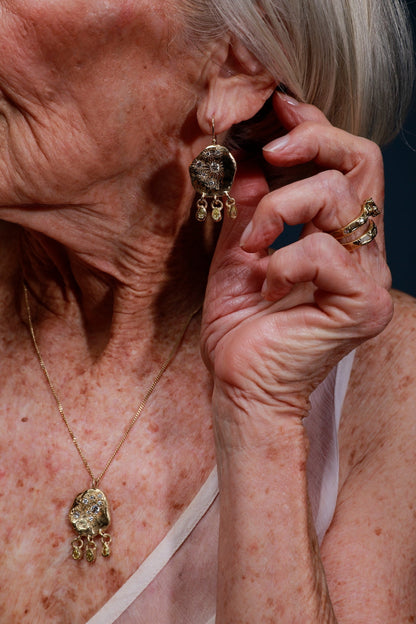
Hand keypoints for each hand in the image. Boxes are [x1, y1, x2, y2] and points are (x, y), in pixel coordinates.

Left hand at [201, 92, 391, 420]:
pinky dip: (282, 259)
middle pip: (364, 165)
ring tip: (252, 244)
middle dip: (314, 141)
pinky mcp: (361, 305)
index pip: (347, 167)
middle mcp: (365, 255)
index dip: (316, 128)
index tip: (279, 107)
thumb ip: (253, 208)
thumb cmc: (241, 328)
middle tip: (273, 147)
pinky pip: (324, 252)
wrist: (241, 386)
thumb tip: (254, 159)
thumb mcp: (239, 252)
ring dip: (282, 208)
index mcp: (341, 240)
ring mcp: (369, 280)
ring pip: (342, 198)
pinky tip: (265, 287)